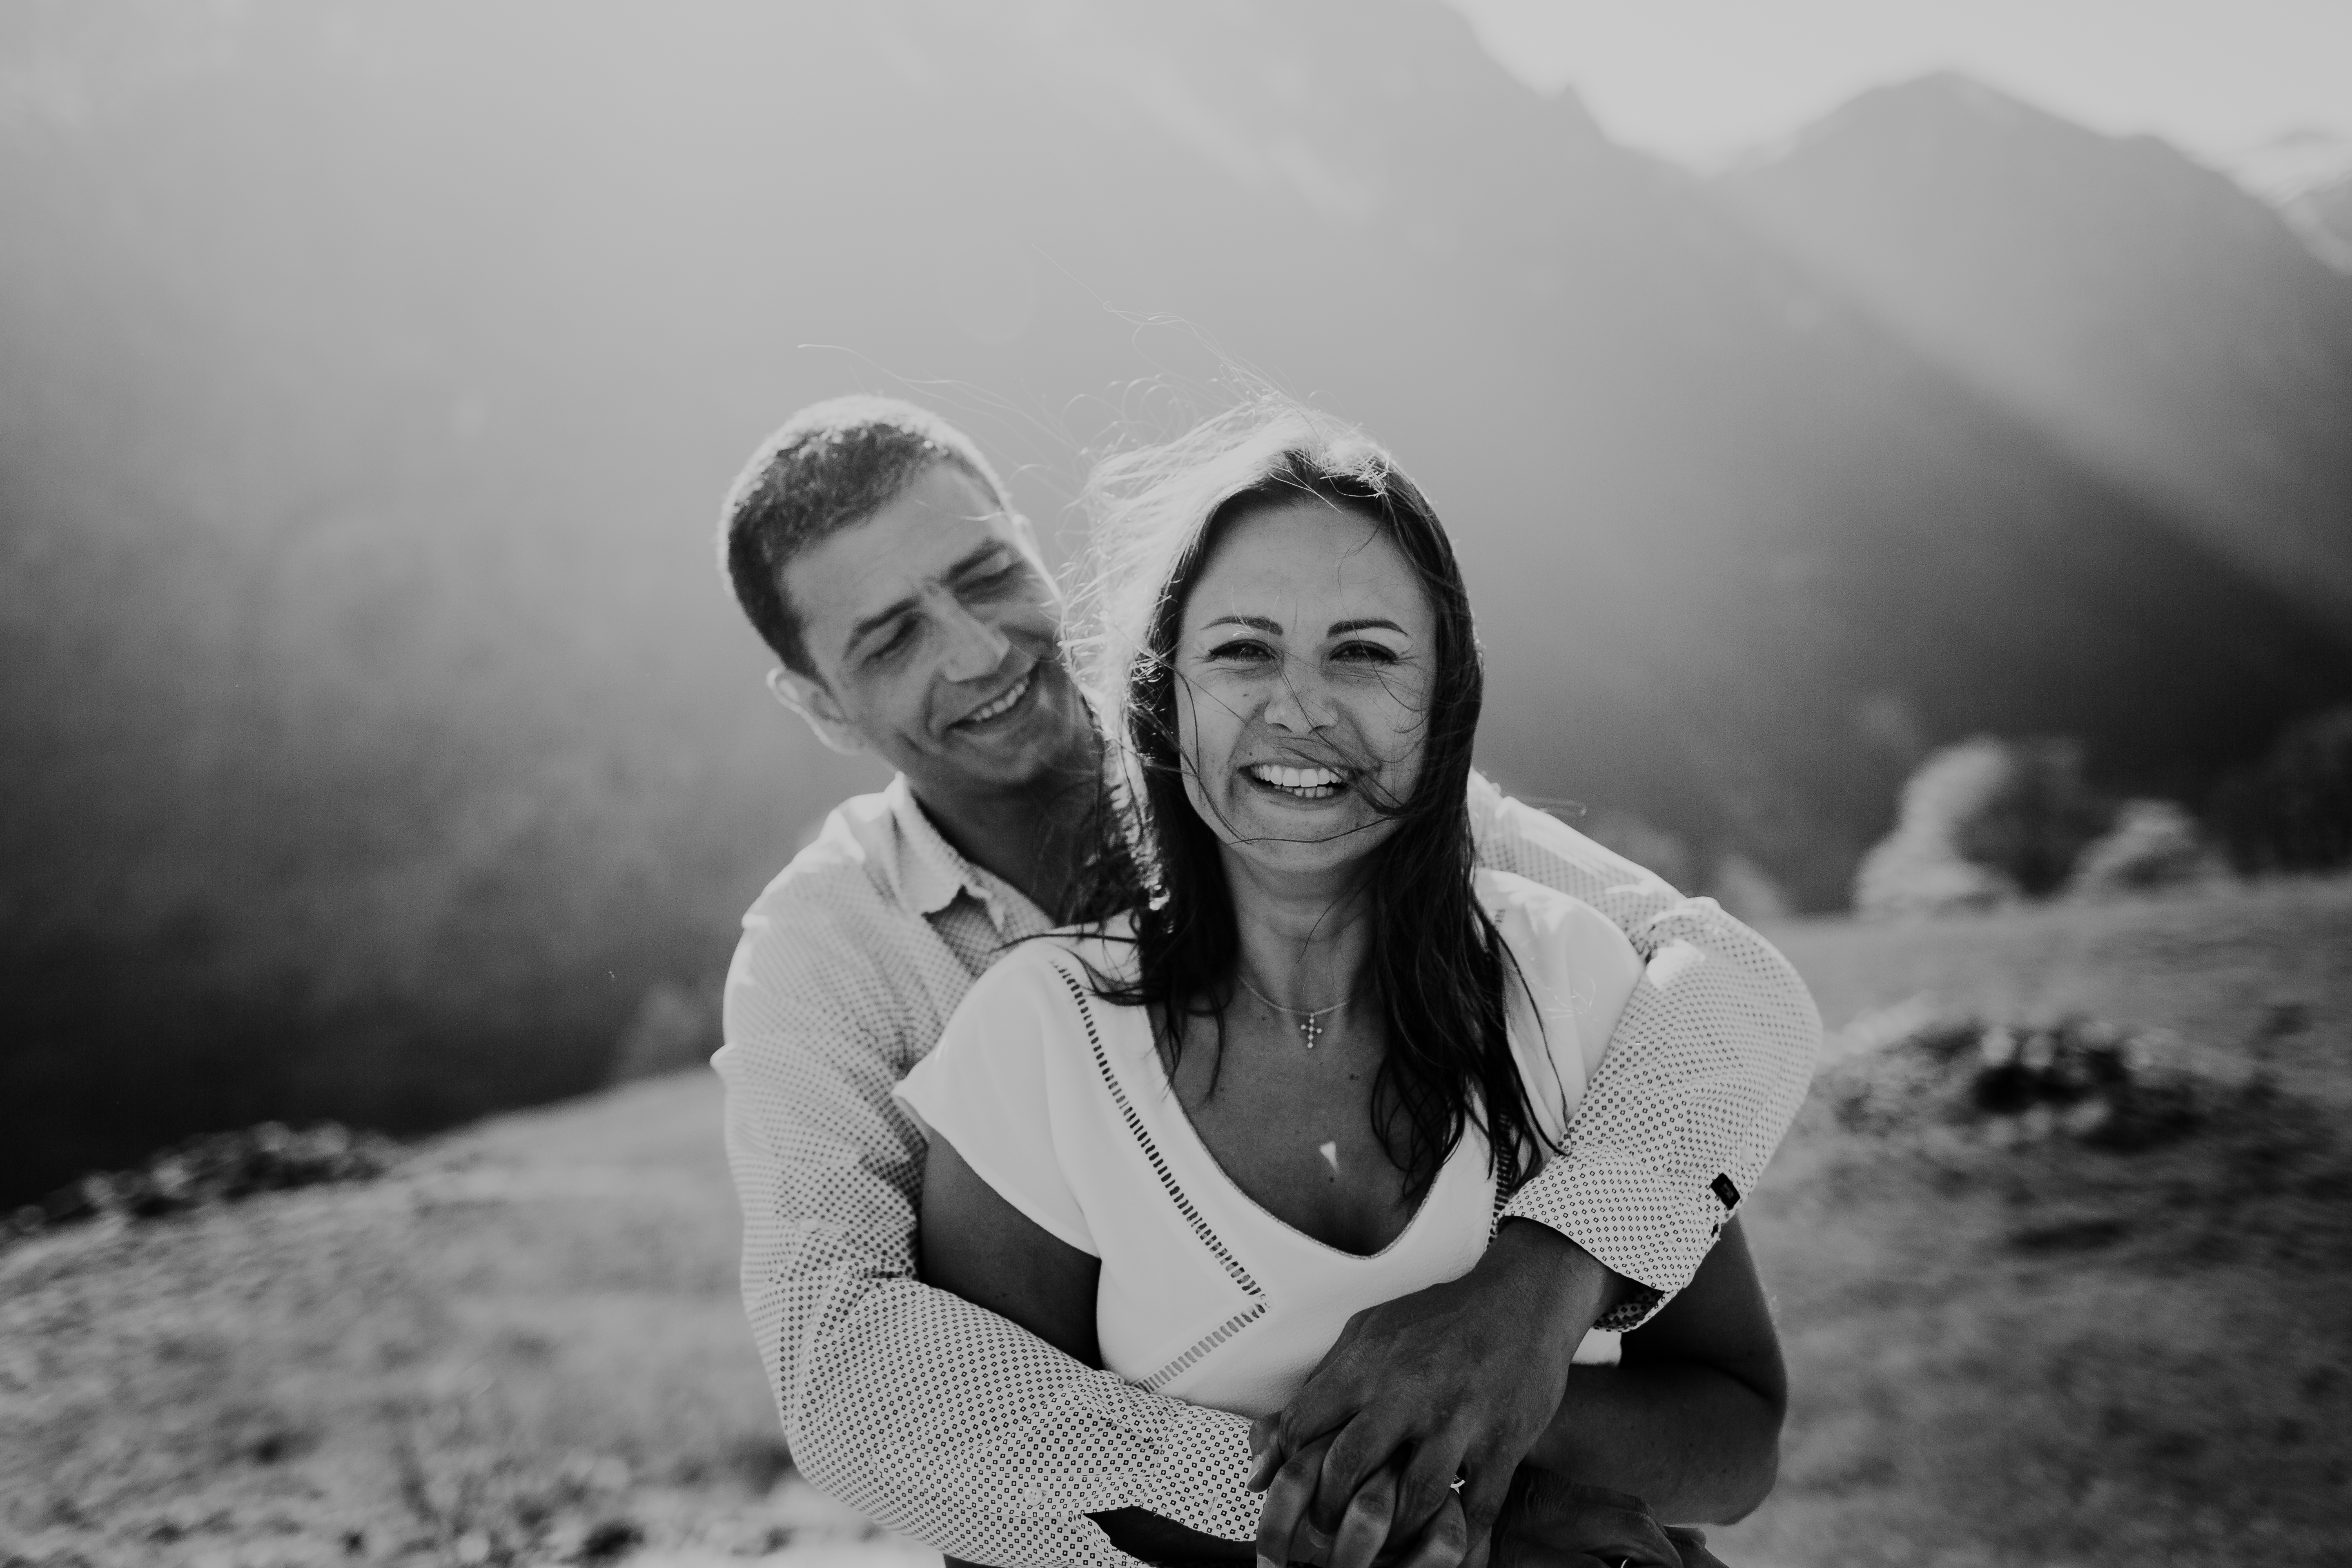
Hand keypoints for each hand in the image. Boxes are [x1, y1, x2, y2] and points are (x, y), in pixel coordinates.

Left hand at [1248, 1222, 1620, 1567]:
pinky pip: (1477, 1508)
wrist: (1521, 1299)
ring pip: (1413, 1499)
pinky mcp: (1503, 1441)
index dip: (1290, 1473)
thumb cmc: (1438, 1320)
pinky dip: (1457, 1541)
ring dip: (1392, 1535)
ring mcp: (1458, 1418)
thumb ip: (1318, 1389)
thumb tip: (1262, 1460)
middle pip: (1348, 1469)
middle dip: (1330, 1515)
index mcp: (1367, 1365)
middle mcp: (1407, 1391)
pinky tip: (1438, 1550)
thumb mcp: (1367, 1335)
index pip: (1304, 1429)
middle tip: (1328, 1539)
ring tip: (1380, 1548)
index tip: (1294, 1498)